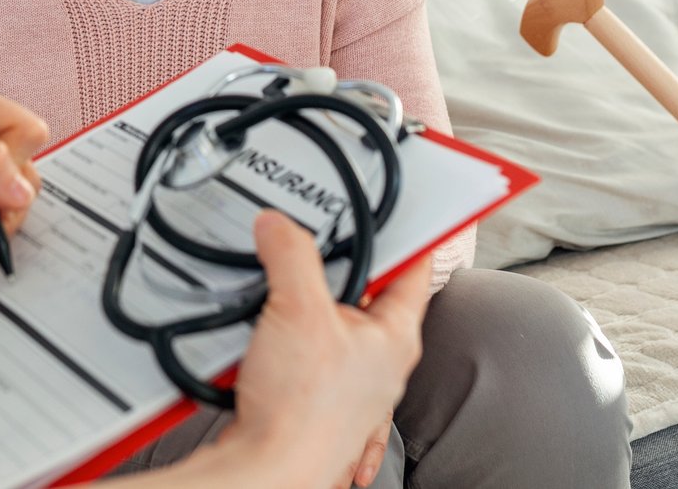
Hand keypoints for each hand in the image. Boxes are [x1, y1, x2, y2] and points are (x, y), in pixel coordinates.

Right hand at [221, 212, 429, 488]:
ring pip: (333, 332)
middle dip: (338, 274)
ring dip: (305, 313)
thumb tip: (279, 226)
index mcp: (396, 338)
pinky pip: (303, 363)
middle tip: (312, 248)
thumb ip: (291, 256)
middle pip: (366, 298)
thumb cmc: (302, 411)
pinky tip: (264, 343)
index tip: (403, 213)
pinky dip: (284, 348)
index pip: (414, 272)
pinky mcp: (314, 405)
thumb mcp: (298, 309)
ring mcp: (349, 390)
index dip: (407, 238)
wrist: (267, 469)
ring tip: (278, 296)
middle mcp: (380, 366)